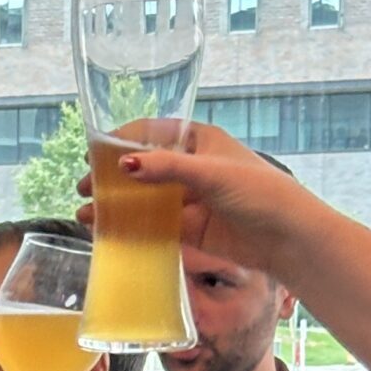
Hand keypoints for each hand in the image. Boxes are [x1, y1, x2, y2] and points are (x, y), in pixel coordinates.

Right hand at [75, 121, 322, 278]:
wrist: (287, 237)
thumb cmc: (258, 192)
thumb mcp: (211, 173)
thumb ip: (167, 168)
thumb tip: (124, 164)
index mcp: (201, 141)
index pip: (154, 132)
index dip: (122, 140)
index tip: (92, 153)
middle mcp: (192, 167)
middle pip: (143, 167)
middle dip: (111, 178)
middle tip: (83, 188)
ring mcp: (190, 199)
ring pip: (144, 199)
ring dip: (115, 205)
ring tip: (86, 214)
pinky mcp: (190, 228)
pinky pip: (153, 225)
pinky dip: (129, 228)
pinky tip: (107, 232)